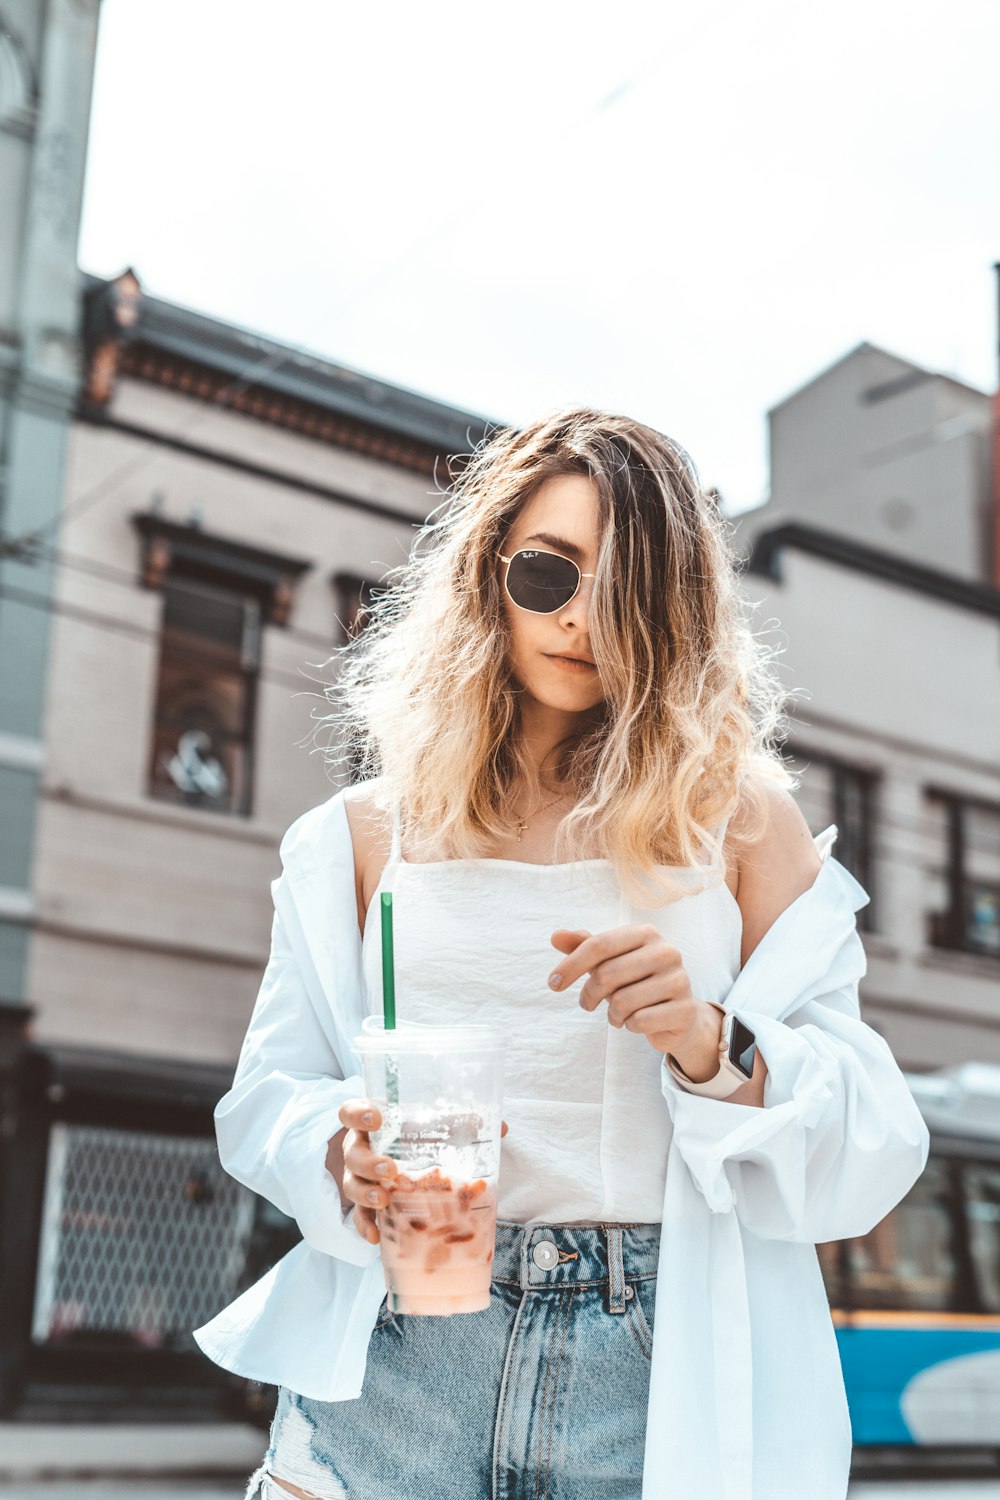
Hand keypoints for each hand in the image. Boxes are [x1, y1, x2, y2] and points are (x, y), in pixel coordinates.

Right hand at [336, 1099, 509, 1244]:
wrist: (414, 1166)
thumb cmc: (424, 1140)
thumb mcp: (442, 1127)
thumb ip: (466, 1123)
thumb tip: (502, 1127)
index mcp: (374, 1124)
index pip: (351, 1112)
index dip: (358, 1114)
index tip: (377, 1119)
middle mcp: (362, 1149)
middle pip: (352, 1153)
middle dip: (368, 1162)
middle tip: (390, 1170)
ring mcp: (360, 1178)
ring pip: (352, 1184)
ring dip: (366, 1193)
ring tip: (385, 1200)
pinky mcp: (365, 1205)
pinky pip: (358, 1217)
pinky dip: (365, 1226)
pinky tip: (376, 1237)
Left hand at [549, 925, 723, 1079]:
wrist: (678, 1014)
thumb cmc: (637, 983)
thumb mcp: (609, 962)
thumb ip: (584, 947)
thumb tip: (555, 936)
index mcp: (646, 933)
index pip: (598, 945)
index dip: (570, 965)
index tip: (552, 984)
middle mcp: (666, 952)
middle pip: (607, 974)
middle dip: (589, 994)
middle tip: (587, 1004)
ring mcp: (679, 980)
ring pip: (622, 1001)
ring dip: (612, 1014)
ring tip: (617, 1013)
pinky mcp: (685, 1010)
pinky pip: (640, 1021)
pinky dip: (630, 1026)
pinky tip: (636, 1022)